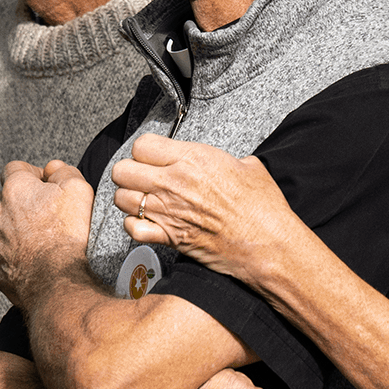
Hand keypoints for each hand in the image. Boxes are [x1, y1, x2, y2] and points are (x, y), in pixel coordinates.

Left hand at [0, 159, 97, 309]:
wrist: (58, 282)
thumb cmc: (68, 237)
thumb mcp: (78, 189)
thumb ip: (64, 171)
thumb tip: (54, 169)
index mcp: (15, 189)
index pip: (16, 168)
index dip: (33, 173)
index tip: (46, 184)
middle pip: (4, 198)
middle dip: (21, 202)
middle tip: (45, 213)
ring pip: (0, 228)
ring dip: (16, 229)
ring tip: (42, 239)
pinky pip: (1, 256)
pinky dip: (14, 255)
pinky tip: (34, 259)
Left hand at [110, 135, 299, 288]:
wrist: (268, 243)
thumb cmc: (263, 207)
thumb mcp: (249, 166)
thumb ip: (225, 160)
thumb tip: (225, 162)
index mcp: (193, 158)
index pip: (142, 145)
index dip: (146, 151)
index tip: (154, 157)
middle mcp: (174, 182)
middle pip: (122, 169)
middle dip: (130, 173)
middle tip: (143, 178)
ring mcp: (168, 210)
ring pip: (121, 197)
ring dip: (129, 199)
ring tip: (144, 201)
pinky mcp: (169, 237)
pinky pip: (131, 228)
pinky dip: (135, 226)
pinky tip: (147, 223)